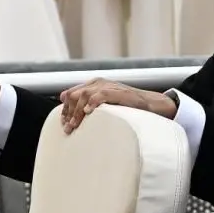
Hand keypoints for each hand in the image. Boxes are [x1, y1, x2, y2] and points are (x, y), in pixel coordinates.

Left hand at [57, 78, 178, 132]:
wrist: (150, 104)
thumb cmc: (127, 108)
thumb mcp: (104, 106)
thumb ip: (88, 106)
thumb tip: (69, 114)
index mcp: (93, 85)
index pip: (70, 94)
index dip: (65, 110)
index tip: (64, 125)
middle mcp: (98, 83)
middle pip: (74, 95)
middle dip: (69, 113)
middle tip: (68, 129)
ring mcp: (108, 86)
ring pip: (84, 95)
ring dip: (77, 112)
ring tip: (75, 125)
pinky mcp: (119, 92)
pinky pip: (101, 94)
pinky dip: (93, 102)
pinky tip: (88, 112)